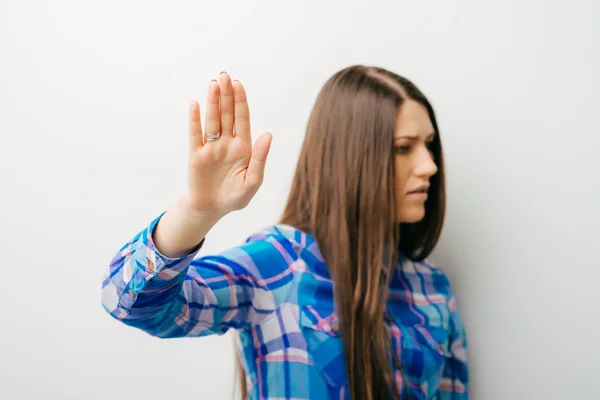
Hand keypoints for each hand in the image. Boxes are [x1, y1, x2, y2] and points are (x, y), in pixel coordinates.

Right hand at [186, 72, 272, 216]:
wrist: (212, 209)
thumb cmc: (235, 197)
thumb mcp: (252, 181)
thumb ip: (260, 158)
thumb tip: (268, 135)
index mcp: (243, 147)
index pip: (242, 119)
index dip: (240, 101)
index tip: (238, 84)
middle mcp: (227, 143)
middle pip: (227, 115)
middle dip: (226, 95)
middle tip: (224, 75)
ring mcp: (211, 147)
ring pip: (212, 120)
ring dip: (212, 102)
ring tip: (213, 84)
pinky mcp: (196, 155)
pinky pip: (195, 134)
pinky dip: (195, 120)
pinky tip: (195, 104)